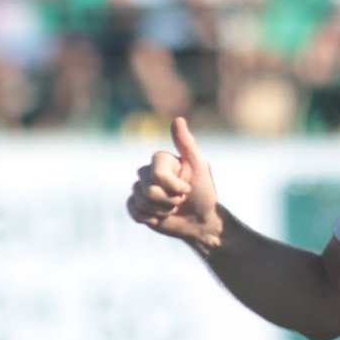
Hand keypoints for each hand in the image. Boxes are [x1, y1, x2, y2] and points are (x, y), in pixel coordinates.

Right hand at [125, 117, 221, 250]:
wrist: (200, 220)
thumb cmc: (204, 192)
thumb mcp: (200, 168)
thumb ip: (187, 144)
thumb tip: (178, 119)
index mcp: (160, 160)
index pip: (157, 174)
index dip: (174, 186)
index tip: (188, 188)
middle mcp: (147, 172)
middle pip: (148, 190)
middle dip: (170, 200)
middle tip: (181, 200)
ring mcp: (140, 189)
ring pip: (141, 202)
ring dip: (162, 211)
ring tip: (173, 207)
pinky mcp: (136, 205)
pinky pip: (134, 212)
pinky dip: (152, 218)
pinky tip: (162, 215)